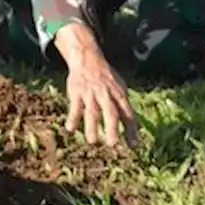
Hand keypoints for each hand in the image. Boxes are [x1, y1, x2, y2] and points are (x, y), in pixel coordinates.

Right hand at [56, 24, 137, 147]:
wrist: (88, 58)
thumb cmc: (106, 78)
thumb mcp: (119, 87)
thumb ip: (124, 106)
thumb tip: (134, 128)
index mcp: (119, 94)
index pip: (127, 114)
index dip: (131, 129)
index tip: (134, 146)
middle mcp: (106, 94)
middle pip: (110, 113)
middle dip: (112, 129)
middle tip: (112, 145)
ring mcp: (91, 93)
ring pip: (92, 112)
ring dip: (92, 127)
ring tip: (92, 142)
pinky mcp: (77, 92)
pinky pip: (75, 107)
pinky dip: (73, 118)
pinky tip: (70, 129)